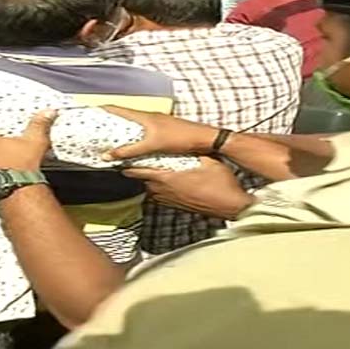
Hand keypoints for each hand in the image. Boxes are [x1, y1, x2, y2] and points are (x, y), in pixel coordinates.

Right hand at [101, 106, 219, 160]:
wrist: (204, 139)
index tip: (91, 110)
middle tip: (97, 126)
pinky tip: (133, 146)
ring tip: (111, 137)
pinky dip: (134, 136)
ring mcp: (157, 123)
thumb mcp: (152, 145)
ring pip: (135, 124)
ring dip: (123, 129)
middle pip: (125, 116)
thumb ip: (130, 151)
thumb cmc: (180, 138)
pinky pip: (143, 131)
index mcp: (145, 116)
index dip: (104, 109)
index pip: (119, 109)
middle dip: (111, 120)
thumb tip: (108, 156)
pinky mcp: (163, 131)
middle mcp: (150, 116)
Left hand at [121, 156, 254, 219]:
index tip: (118, 157)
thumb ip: (193, 150)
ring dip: (146, 179)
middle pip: (140, 179)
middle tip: (130, 159)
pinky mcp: (175, 205)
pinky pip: (158, 195)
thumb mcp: (208, 159)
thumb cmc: (221, 184)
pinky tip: (163, 181)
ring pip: (149, 188)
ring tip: (145, 168)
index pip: (137, 170)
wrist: (231, 206)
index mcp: (167, 177)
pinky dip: (156, 187)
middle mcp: (163, 191)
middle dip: (134, 170)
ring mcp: (169, 200)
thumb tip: (187, 142)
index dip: (125, 164)